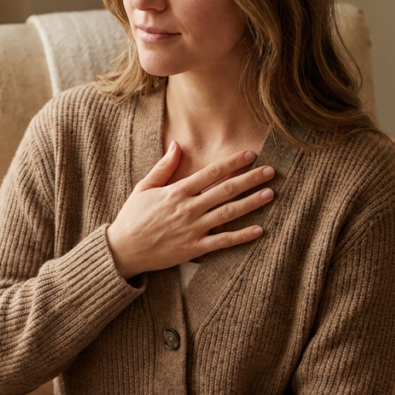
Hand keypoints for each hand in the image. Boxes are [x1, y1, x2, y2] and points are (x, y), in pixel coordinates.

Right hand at [105, 142, 274, 277]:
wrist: (123, 250)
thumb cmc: (132, 217)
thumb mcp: (144, 187)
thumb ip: (164, 167)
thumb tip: (177, 144)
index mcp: (176, 192)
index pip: (210, 173)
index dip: (232, 163)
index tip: (250, 154)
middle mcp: (187, 208)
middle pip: (225, 190)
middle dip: (250, 179)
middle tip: (270, 171)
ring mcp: (192, 229)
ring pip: (228, 213)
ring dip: (251, 203)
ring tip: (270, 194)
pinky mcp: (194, 249)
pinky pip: (222, 242)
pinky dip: (241, 236)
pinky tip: (259, 230)